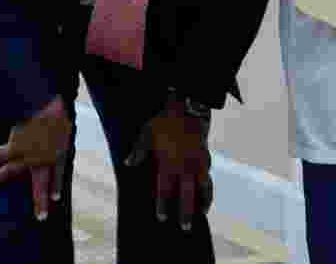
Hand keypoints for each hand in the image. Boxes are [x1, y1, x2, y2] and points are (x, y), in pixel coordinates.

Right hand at [0, 96, 72, 221]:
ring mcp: (29, 156)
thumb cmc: (57, 113)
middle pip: (41, 185)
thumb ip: (62, 132)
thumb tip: (63, 130)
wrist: (46, 108)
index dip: (55, 187)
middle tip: (40, 218)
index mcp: (58, 154)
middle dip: (40, 201)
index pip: (57, 174)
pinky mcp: (15, 148)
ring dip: (2, 177)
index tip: (55, 198)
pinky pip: (1, 154)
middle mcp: (43, 160)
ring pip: (14, 171)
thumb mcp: (65, 125)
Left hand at [125, 95, 211, 231]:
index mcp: (169, 163)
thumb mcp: (147, 132)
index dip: (163, 205)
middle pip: (187, 195)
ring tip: (202, 213)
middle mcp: (185, 166)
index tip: (162, 218)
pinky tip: (206, 193)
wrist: (187, 106)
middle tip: (185, 228)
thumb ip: (139, 150)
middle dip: (186, 212)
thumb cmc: (164, 120)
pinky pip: (208, 175)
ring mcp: (198, 162)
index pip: (165, 190)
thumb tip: (127, 164)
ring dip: (203, 201)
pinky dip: (208, 186)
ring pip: (204, 187)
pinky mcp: (206, 156)